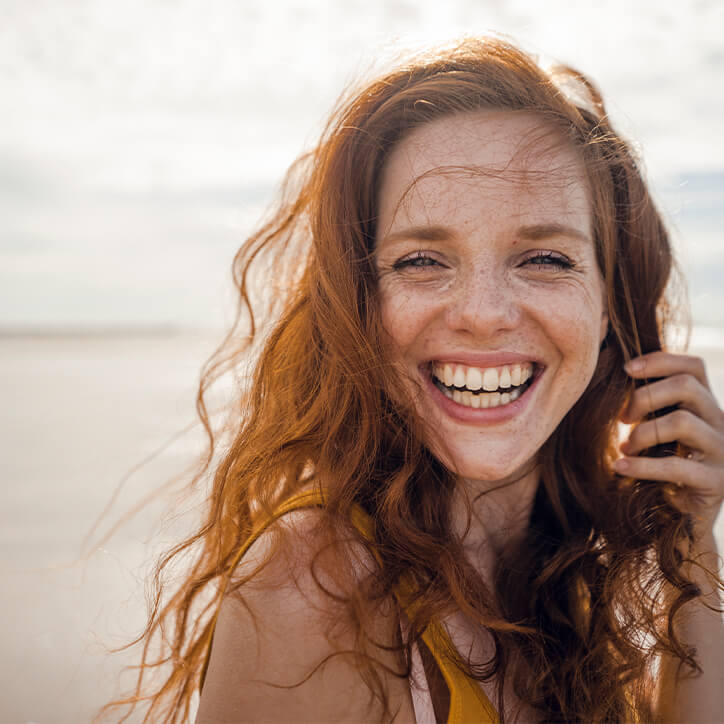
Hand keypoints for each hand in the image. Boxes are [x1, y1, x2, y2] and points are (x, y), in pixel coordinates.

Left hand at [613, 351, 723, 537]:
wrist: (678, 522)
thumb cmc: (657, 471)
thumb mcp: (653, 433)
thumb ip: (646, 407)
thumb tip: (615, 378)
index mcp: (705, 407)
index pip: (693, 366)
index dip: (661, 360)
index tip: (626, 369)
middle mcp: (720, 423)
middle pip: (687, 386)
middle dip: (645, 396)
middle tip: (622, 418)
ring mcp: (722, 451)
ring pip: (683, 421)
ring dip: (643, 433)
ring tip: (626, 448)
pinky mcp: (717, 482)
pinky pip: (678, 465)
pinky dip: (642, 465)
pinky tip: (621, 467)